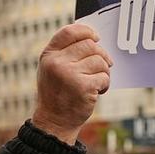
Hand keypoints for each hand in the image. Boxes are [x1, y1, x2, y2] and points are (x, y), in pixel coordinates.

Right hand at [32, 23, 112, 144]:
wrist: (54, 122)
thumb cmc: (57, 93)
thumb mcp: (52, 69)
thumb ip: (66, 53)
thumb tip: (92, 38)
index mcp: (49, 55)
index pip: (69, 32)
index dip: (86, 31)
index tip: (96, 37)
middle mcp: (57, 63)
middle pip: (90, 45)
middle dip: (101, 55)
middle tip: (104, 65)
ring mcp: (69, 74)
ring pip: (100, 61)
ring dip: (104, 71)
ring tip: (98, 82)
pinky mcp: (83, 87)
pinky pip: (104, 77)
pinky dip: (105, 84)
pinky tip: (98, 91)